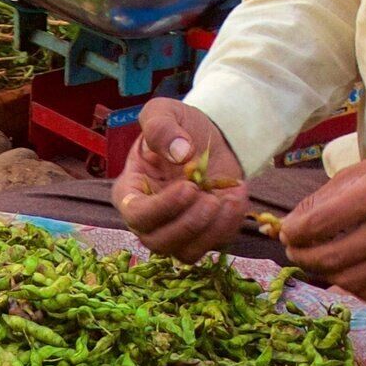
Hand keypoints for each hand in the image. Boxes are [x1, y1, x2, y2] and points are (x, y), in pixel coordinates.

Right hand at [112, 98, 249, 261]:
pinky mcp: (203, 235)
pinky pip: (212, 247)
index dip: (162, 208)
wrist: (211, 136)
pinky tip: (235, 199)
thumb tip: (179, 153)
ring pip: (185, 253)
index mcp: (130, 191)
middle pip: (158, 242)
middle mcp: (149, 219)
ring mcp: (176, 231)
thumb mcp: (163, 112)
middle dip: (187, 224)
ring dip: (208, 231)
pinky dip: (227, 227)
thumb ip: (160, 127)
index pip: (136, 215)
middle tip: (209, 197)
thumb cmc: (180, 127)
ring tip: (224, 200)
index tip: (189, 187)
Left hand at [276, 142, 365, 301]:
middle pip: (329, 259)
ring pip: (346, 280)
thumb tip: (289, 226)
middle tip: (295, 250)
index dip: (293, 233)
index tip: (287, 232)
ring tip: (317, 259)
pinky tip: (345, 268)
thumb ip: (324, 198)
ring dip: (322, 273)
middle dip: (302, 257)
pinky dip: (349, 283)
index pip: (318, 224)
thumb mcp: (365, 170)